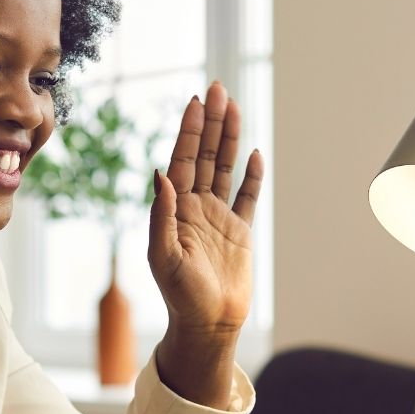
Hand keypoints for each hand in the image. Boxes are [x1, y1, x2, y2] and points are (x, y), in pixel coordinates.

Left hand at [148, 82, 262, 405]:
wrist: (208, 324)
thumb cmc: (180, 295)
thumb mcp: (163, 256)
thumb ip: (161, 215)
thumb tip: (159, 174)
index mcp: (175, 209)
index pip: (183, 160)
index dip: (189, 131)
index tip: (196, 102)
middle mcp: (195, 207)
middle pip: (206, 155)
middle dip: (210, 122)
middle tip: (217, 88)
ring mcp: (218, 217)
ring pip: (226, 168)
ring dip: (230, 138)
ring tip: (234, 106)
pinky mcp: (239, 232)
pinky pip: (247, 197)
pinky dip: (252, 176)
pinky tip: (255, 153)